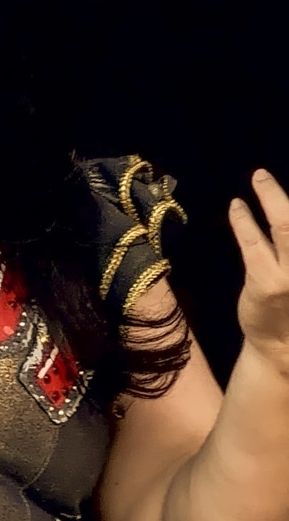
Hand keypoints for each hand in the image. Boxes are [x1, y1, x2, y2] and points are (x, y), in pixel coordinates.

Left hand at [230, 169, 288, 374]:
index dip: (283, 202)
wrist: (282, 347)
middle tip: (264, 173)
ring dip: (270, 196)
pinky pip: (253, 241)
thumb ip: (288, 240)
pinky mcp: (266, 281)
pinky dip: (244, 220)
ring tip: (259, 177)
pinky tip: (237, 206)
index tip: (267, 181)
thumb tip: (281, 211)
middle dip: (279, 194)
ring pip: (284, 225)